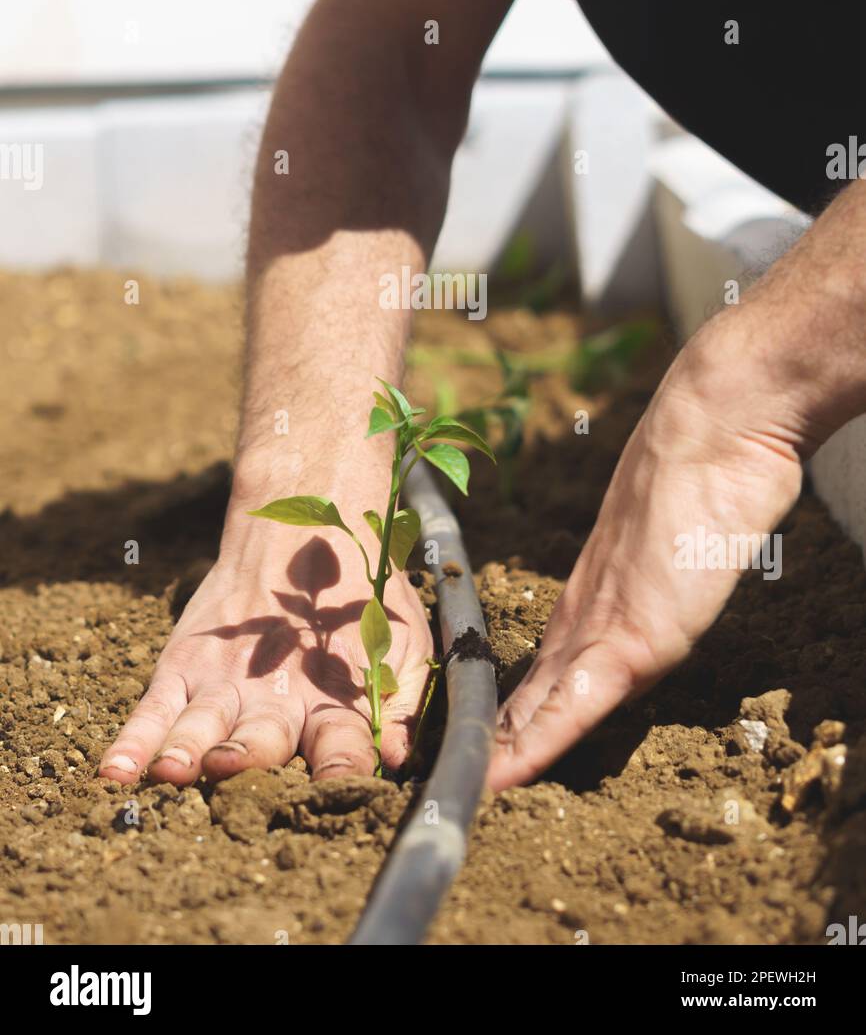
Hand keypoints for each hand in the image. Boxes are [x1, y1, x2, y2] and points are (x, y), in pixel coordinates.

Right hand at [99, 490, 433, 784]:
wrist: (300, 533)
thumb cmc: (360, 601)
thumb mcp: (404, 643)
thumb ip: (405, 702)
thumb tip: (401, 761)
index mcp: (335, 697)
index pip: (343, 745)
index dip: (341, 769)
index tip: (337, 791)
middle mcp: (276, 696)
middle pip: (262, 739)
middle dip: (247, 757)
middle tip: (230, 767)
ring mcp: (223, 682)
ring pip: (202, 726)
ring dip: (187, 750)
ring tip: (172, 768)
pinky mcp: (183, 666)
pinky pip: (153, 711)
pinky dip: (133, 742)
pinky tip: (117, 771)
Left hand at [488, 309, 809, 789]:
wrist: (713, 433)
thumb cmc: (702, 478)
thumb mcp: (673, 538)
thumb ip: (656, 575)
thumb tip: (662, 580)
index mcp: (592, 596)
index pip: (542, 670)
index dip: (512, 710)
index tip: (484, 743)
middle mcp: (584, 616)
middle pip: (527, 692)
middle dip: (493, 737)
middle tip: (453, 775)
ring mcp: (600, 629)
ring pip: (535, 706)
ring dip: (500, 752)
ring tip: (460, 789)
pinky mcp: (626, 641)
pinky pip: (571, 708)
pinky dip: (533, 748)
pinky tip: (501, 779)